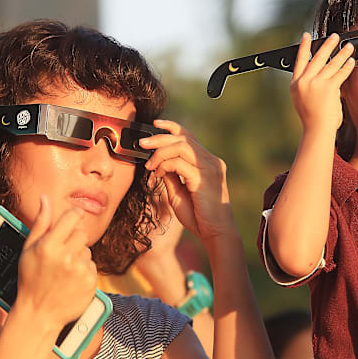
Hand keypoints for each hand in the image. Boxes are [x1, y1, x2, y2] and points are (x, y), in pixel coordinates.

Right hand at [16, 195, 96, 328]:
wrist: (38, 314)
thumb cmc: (30, 279)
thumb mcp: (28, 250)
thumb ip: (40, 222)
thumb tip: (45, 197)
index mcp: (48, 246)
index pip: (72, 217)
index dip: (74, 216)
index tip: (73, 219)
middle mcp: (65, 256)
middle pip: (82, 233)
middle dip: (73, 239)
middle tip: (61, 252)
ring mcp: (80, 270)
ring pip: (87, 250)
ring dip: (78, 256)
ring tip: (63, 271)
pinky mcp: (91, 282)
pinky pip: (92, 266)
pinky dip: (84, 271)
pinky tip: (70, 280)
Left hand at [139, 121, 235, 243]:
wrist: (215, 233)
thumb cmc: (199, 216)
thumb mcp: (179, 192)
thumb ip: (171, 175)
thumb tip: (157, 163)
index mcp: (208, 162)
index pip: (189, 137)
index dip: (172, 128)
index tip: (155, 125)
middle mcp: (211, 161)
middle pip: (184, 138)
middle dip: (160, 138)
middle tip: (141, 143)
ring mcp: (210, 167)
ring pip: (182, 146)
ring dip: (161, 151)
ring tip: (149, 164)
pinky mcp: (205, 177)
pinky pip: (180, 163)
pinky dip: (164, 165)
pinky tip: (157, 175)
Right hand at [290, 32, 355, 133]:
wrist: (317, 130)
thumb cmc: (313, 119)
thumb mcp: (302, 100)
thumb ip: (307, 86)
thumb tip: (319, 73)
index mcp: (295, 84)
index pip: (299, 60)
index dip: (303, 47)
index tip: (306, 36)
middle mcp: (304, 82)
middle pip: (317, 58)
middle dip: (327, 45)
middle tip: (335, 36)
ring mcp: (316, 84)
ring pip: (331, 64)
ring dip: (341, 53)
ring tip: (348, 46)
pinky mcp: (328, 88)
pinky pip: (340, 74)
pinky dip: (347, 67)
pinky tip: (352, 61)